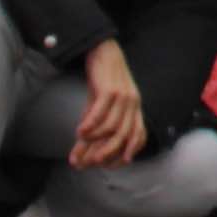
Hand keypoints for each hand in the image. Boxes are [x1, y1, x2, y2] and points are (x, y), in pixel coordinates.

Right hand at [70, 41, 144, 168]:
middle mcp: (133, 104)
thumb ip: (93, 131)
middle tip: (91, 163)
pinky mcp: (110, 89)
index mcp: (136, 109)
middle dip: (108, 153)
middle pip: (125, 136)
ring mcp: (123, 96)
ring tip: (81, 148)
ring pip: (112, 126)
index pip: (138, 137)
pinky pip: (100, 111)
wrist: (103, 50)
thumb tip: (78, 157)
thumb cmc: (102, 82)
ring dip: (96, 140)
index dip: (126, 154)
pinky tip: (79, 131)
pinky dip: (90, 124)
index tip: (109, 166)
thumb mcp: (99, 108)